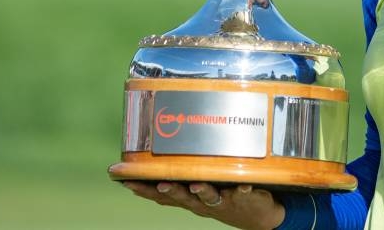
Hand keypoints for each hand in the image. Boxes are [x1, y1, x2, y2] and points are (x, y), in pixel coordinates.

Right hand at [121, 180, 284, 229]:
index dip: (145, 190)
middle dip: (172, 191)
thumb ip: (177, 181)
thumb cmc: (218, 199)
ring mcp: (223, 200)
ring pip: (210, 197)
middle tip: (161, 184)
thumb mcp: (194, 193)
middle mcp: (202, 202)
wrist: (255, 217)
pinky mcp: (244, 197)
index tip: (127, 181)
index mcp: (188, 200)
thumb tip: (152, 167)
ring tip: (196, 185)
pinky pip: (243, 193)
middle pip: (184, 197)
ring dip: (203, 191)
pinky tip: (244, 185)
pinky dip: (242, 189)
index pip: (162, 196)